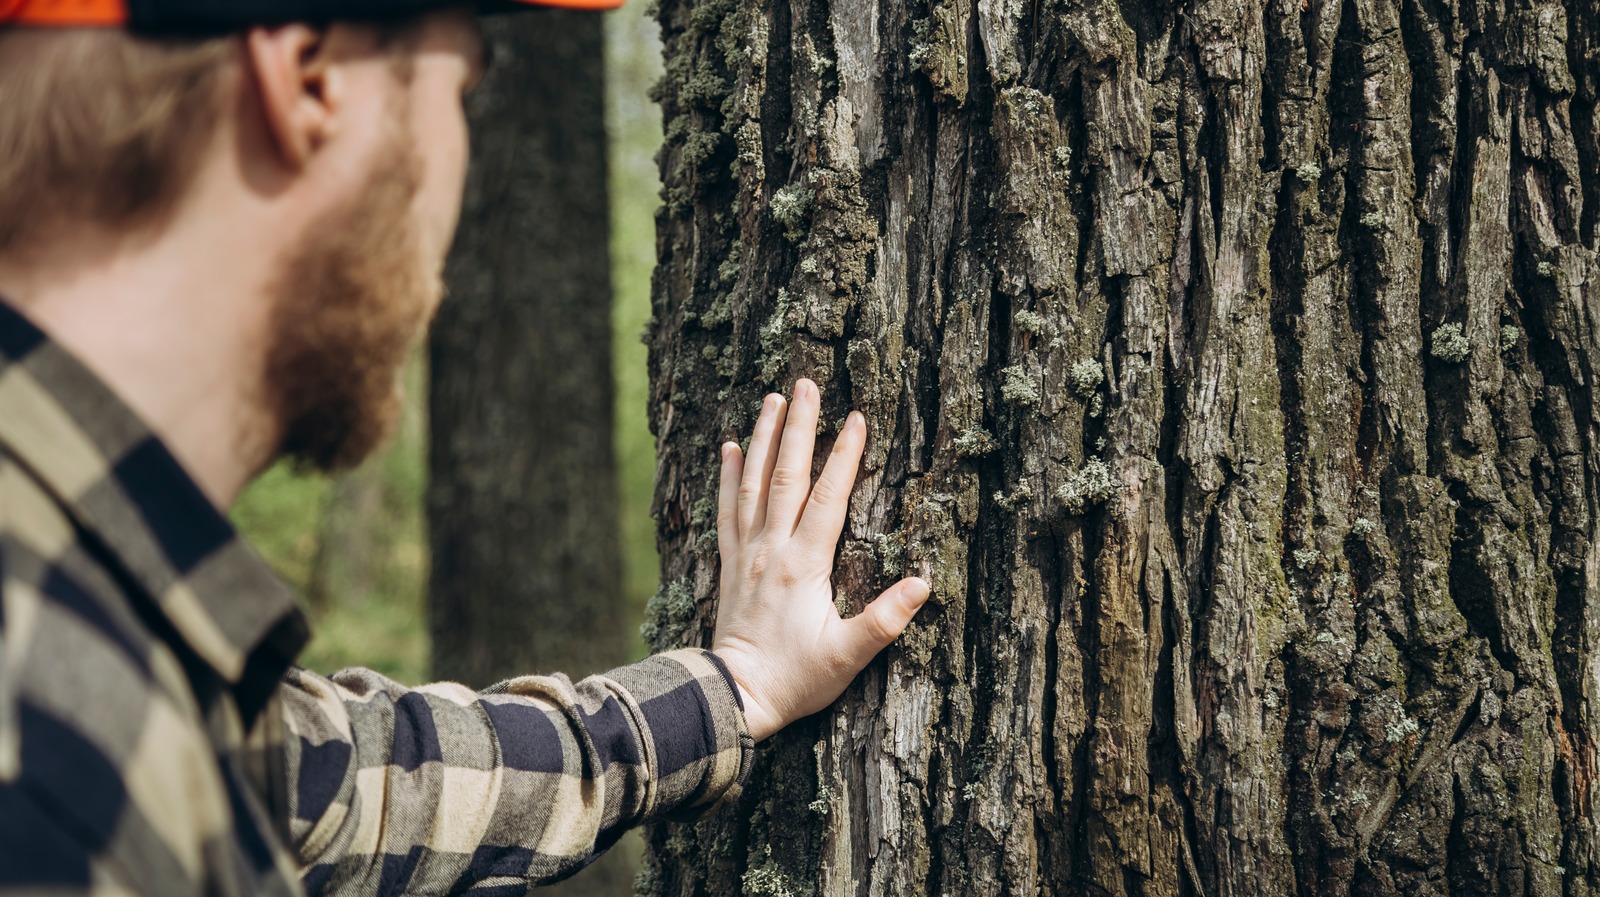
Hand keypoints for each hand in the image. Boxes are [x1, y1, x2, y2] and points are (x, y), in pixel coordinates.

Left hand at [711, 378, 931, 741]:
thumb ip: (885, 620)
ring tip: (771, 399)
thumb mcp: (847, 655)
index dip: (845, 457)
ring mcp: (746, 553)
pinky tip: (728, 448)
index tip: (857, 418)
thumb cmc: (796, 679)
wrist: (735, 698)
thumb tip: (923, 583)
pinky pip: (726, 510)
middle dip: (799, 428)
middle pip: (786, 476)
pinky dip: (727, 477)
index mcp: (803, 565)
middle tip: (806, 384)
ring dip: (762, 438)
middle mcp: (771, 549)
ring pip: (753, 483)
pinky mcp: (729, 564)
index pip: (828, 498)